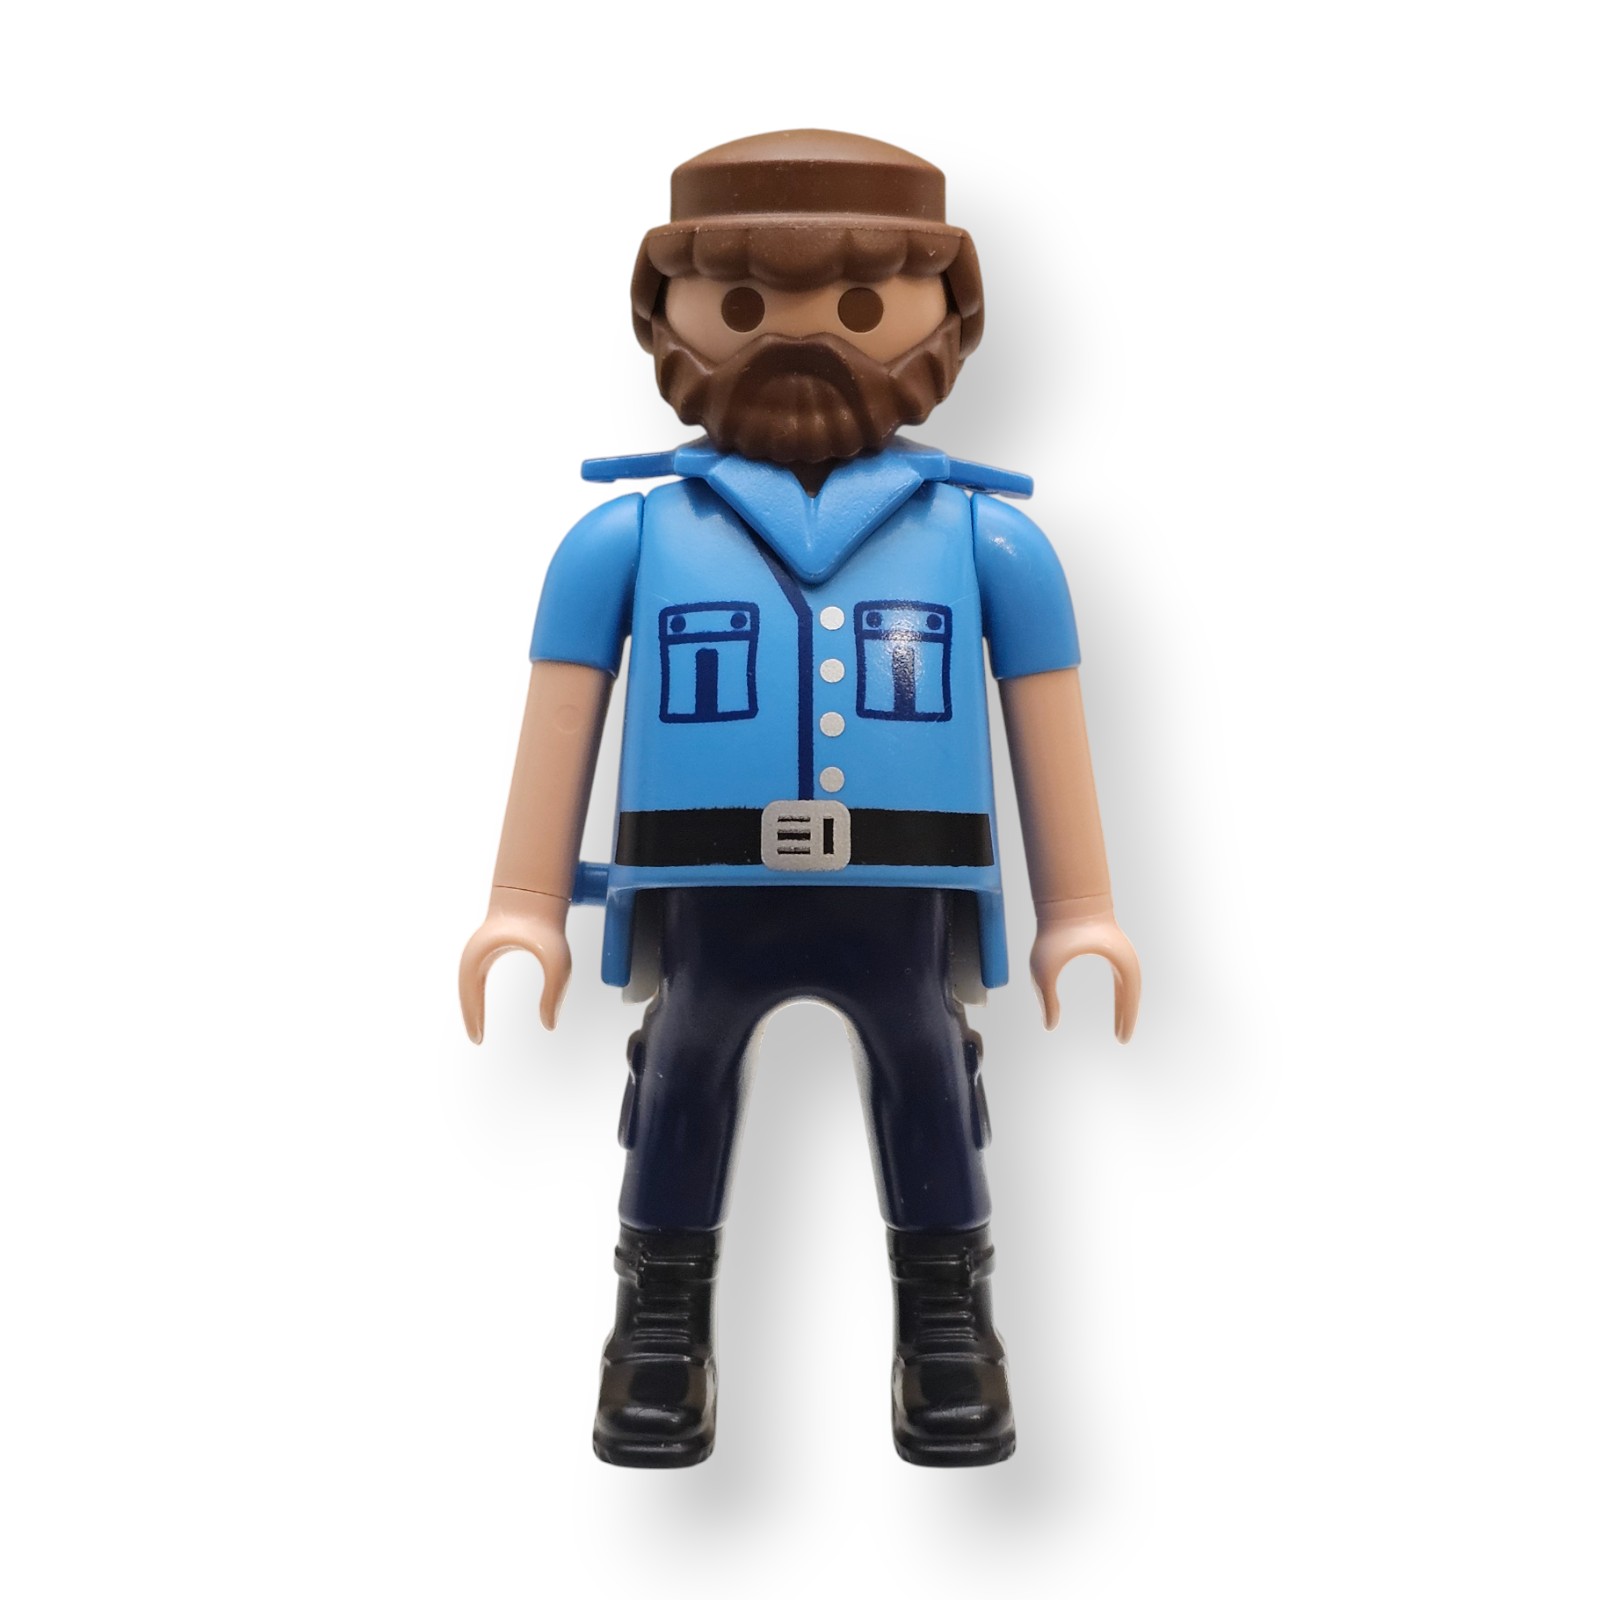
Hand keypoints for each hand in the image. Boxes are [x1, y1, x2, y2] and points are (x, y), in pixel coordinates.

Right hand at [458, 886, 572, 1040]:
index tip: (478, 1039)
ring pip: (469, 982)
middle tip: (477, 1038)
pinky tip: (482, 1007)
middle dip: (470, 1013)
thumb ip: (555, 993)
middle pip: (466, 989)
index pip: (471, 992)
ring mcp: (481, 947)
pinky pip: (476, 975)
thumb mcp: (558, 962)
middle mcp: (477, 952)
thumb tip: (549, 1024)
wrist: (537, 891)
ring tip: (478, 1027)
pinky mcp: (489, 946)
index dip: (473, 1017)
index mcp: (485, 955)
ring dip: (472, 1003)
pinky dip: (476, 993)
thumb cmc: (545, 923)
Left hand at [1029, 895, 1141, 1041]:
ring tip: (1122, 1024)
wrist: (1065, 897)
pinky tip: (1119, 1001)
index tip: (1122, 1040)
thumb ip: (1047, 998)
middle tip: (1122, 1038)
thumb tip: (1049, 1026)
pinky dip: (1123, 992)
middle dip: (1127, 1015)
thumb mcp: (1044, 968)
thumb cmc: (1055, 930)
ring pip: (1129, 984)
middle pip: (1132, 993)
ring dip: (1127, 1004)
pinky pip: (1123, 975)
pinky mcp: (1112, 946)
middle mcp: (1125, 957)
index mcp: (1118, 962)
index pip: (1128, 997)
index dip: (1126, 1019)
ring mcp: (1120, 950)